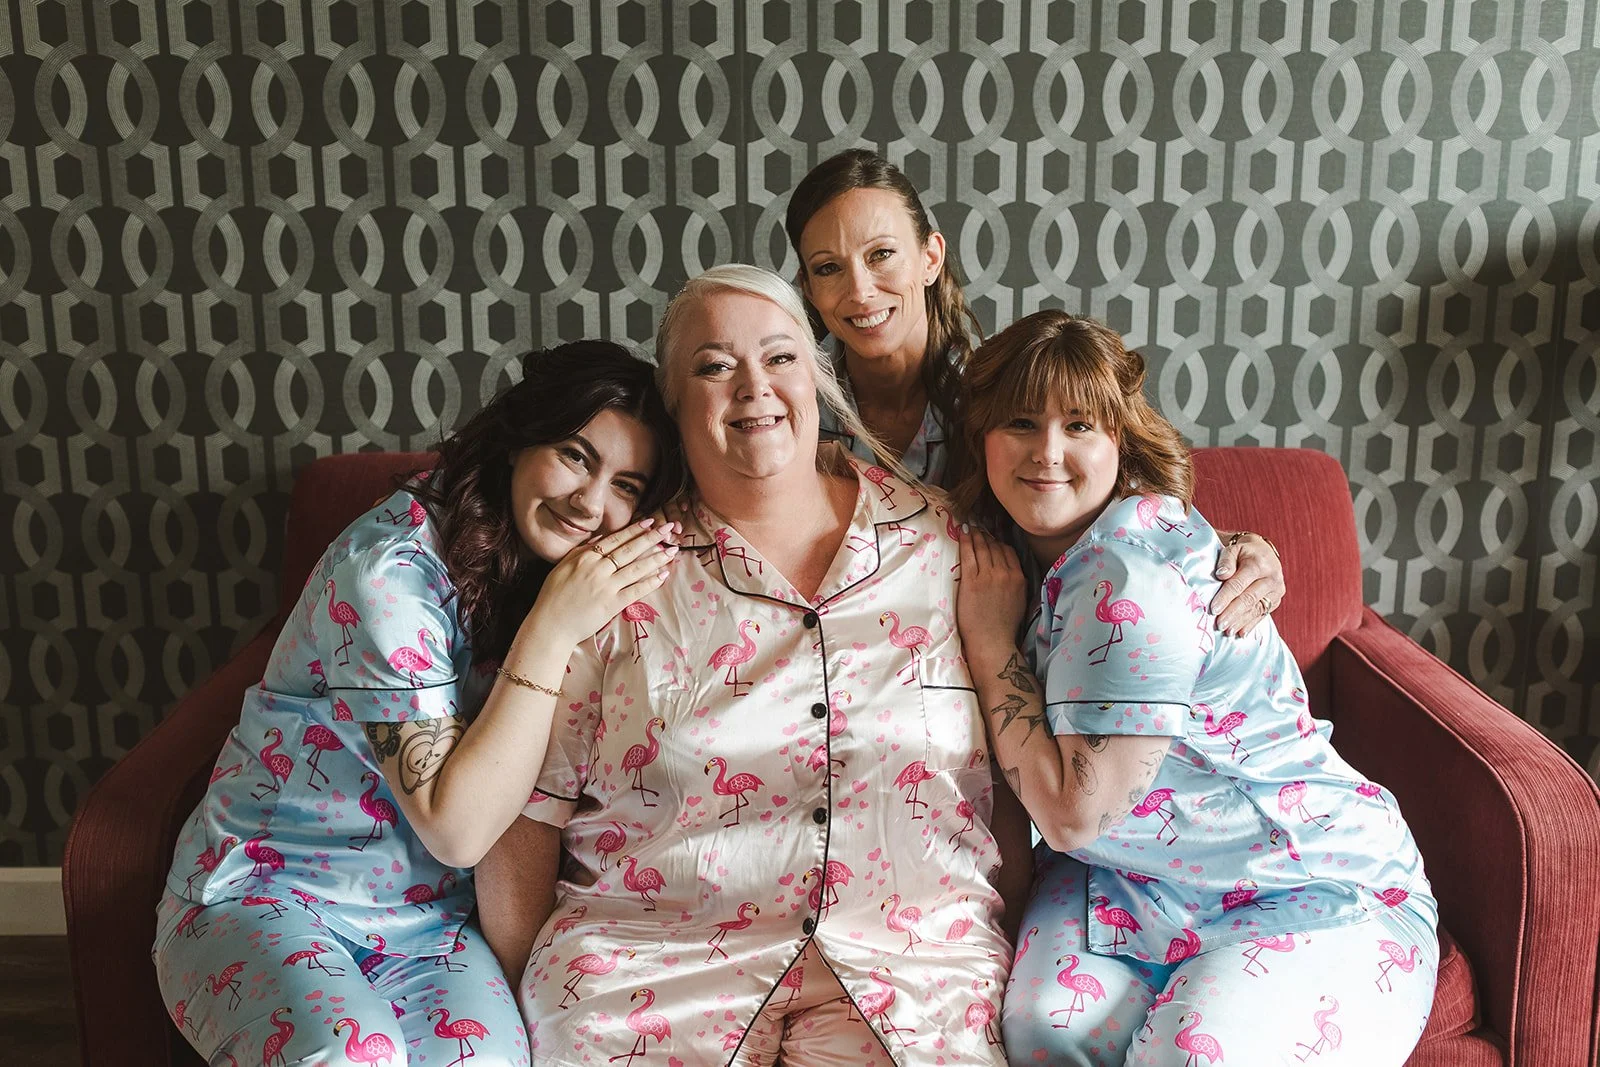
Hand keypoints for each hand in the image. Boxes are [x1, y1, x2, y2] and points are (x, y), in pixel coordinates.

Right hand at [523, 518, 679, 643]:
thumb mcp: (563, 566)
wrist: (550, 625)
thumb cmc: (553, 597)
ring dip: (657, 558)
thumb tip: (600, 538)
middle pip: (629, 550)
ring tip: (672, 550)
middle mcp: (597, 568)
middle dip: (652, 538)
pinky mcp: (612, 604)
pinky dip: (651, 582)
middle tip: (669, 529)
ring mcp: (606, 586)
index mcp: (585, 557)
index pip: (615, 539)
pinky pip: (636, 590)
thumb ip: (582, 552)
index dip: (634, 530)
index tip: (650, 522)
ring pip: (636, 568)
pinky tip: (664, 575)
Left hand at [956, 526, 1029, 663]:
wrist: (992, 641)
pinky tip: (961, 533)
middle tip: (977, 528)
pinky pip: (968, 555)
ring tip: (970, 528)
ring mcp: (988, 576)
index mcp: (1019, 578)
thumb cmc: (1004, 627)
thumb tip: (1012, 573)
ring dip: (975, 535)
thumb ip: (1017, 584)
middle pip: (995, 547)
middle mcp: (1005, 574)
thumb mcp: (1020, 601)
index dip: (998, 542)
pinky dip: (965, 541)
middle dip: (985, 536)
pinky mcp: (972, 581)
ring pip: (982, 548)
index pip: (1008, 551)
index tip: (991, 537)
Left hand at [1210, 531, 1284, 635]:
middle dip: (1232, 613)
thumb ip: (1226, 560)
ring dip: (1240, 622)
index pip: (1239, 583)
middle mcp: (1272, 578)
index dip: (1226, 597)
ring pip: (1256, 609)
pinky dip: (1250, 624)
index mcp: (1259, 564)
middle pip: (1249, 599)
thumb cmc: (1243, 551)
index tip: (1213, 609)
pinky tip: (1240, 633)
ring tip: (1227, 631)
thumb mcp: (1233, 548)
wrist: (1264, 552)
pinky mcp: (1276, 600)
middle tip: (1219, 624)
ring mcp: (1276, 591)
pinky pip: (1262, 614)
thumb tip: (1221, 575)